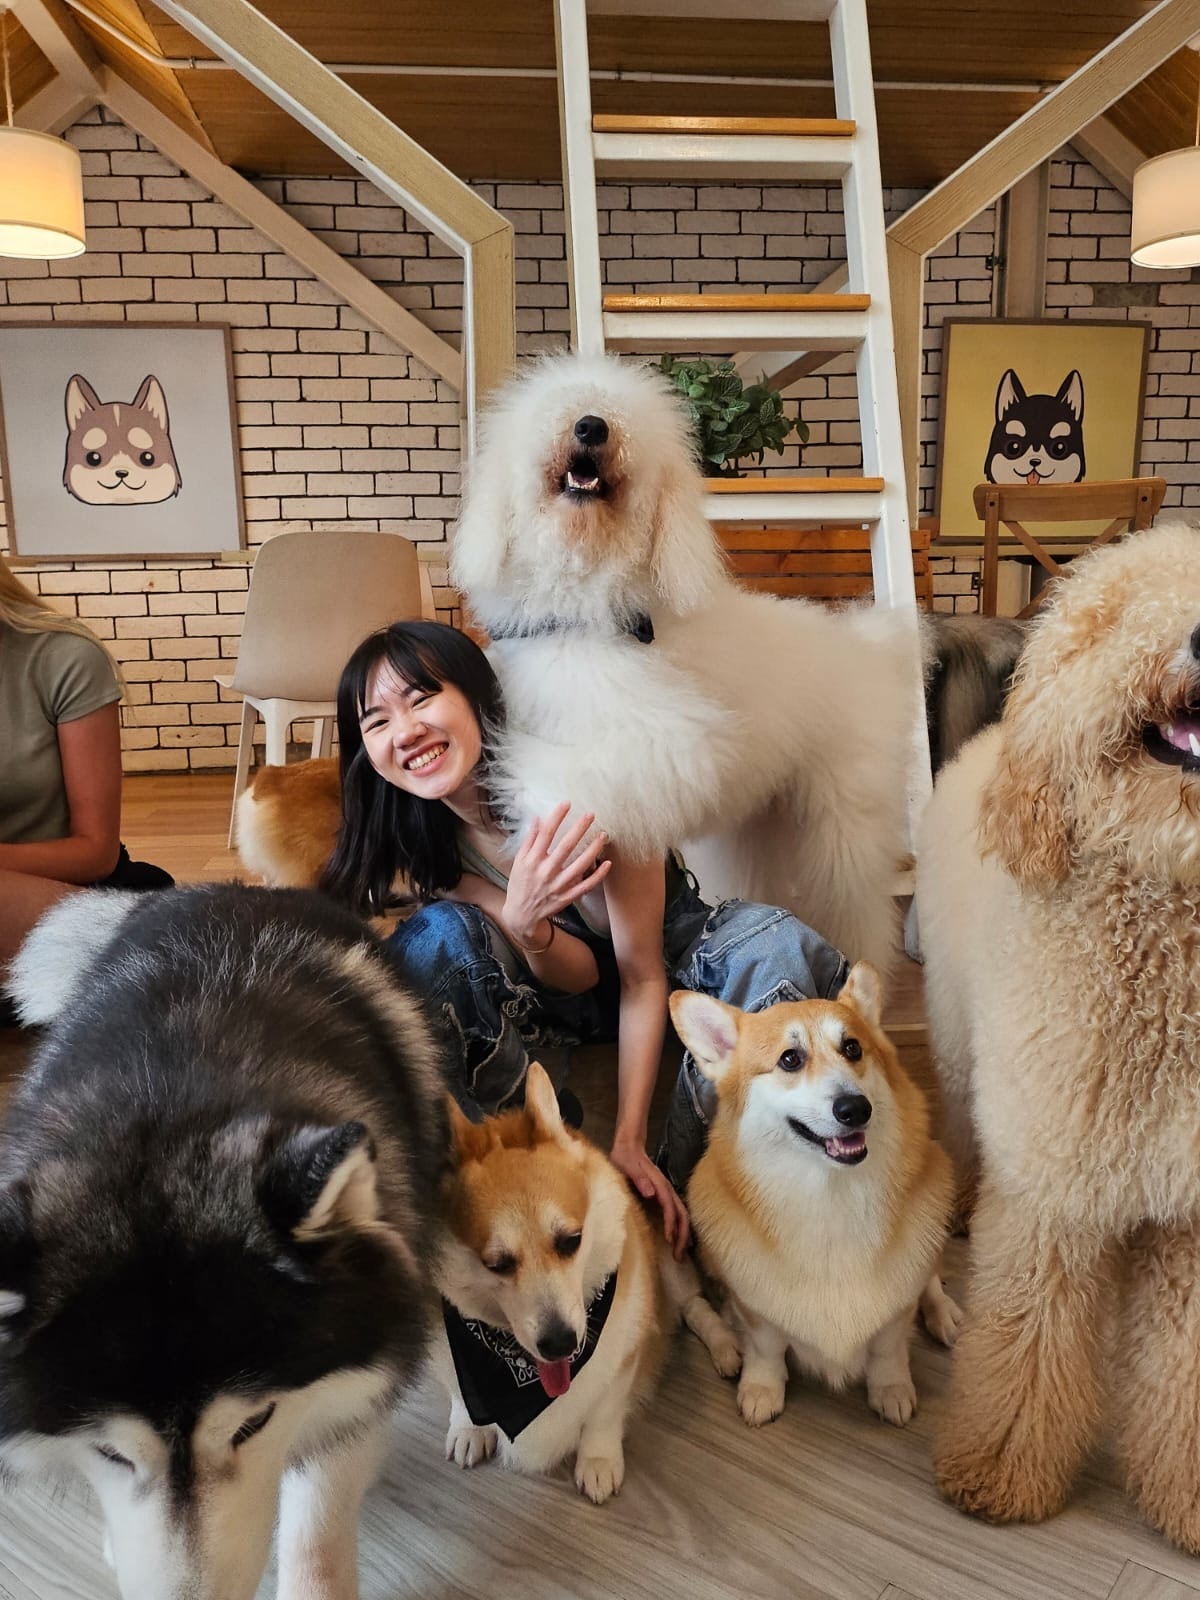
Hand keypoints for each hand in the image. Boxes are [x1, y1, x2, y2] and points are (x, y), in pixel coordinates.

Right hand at [503, 804, 611, 946]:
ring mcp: (557, 885)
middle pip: (566, 846)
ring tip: (603, 835)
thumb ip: (529, 840)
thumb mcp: (519, 861)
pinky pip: (585, 885)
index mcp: (532, 861)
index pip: (545, 834)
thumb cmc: (519, 885)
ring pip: (579, 865)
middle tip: (591, 814)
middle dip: (579, 829)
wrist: (521, 915)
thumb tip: (537, 819)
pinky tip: (607, 863)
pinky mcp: (567, 897)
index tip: (567, 803)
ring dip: (593, 849)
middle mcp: (545, 872)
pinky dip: (597, 875)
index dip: (556, 817)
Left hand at [610, 1139, 690, 1259]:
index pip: (669, 1207)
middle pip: (682, 1214)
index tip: (669, 1240)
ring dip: (683, 1235)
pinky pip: (677, 1214)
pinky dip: (680, 1228)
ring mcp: (667, 1193)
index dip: (671, 1224)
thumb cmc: (625, 1157)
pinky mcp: (663, 1196)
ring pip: (682, 1215)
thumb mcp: (627, 1164)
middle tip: (678, 1257)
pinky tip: (677, 1240)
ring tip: (680, 1255)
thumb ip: (638, 1177)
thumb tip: (651, 1193)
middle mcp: (666, 1189)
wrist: (629, 1147)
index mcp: (659, 1183)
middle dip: (683, 1236)